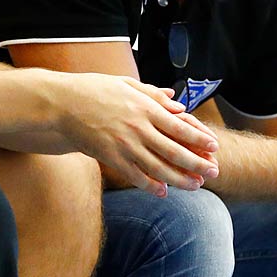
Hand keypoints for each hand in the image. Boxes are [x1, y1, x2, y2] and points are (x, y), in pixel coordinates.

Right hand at [57, 73, 218, 195]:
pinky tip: (163, 191)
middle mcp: (138, 128)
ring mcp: (124, 145)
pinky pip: (134, 175)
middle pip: (174, 150)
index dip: (199, 138)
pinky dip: (150, 185)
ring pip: (158, 167)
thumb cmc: (94, 90)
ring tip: (196, 186)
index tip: (214, 146)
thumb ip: (153, 95)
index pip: (180, 126)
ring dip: (179, 179)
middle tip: (215, 172)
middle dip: (197, 163)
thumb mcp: (126, 84)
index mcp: (145, 108)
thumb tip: (177, 103)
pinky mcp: (110, 157)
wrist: (61, 103)